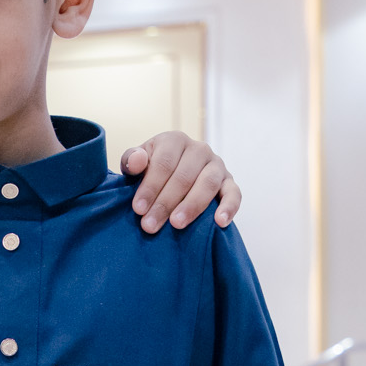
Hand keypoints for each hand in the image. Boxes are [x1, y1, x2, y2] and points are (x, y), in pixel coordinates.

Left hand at [121, 132, 240, 232]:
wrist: (171, 179)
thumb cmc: (150, 172)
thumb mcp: (136, 165)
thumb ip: (131, 161)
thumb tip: (137, 161)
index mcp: (175, 140)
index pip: (164, 163)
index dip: (150, 187)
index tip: (138, 209)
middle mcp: (199, 149)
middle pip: (184, 176)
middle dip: (165, 203)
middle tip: (150, 225)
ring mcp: (217, 165)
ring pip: (208, 183)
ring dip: (192, 205)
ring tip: (177, 224)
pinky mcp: (230, 182)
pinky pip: (234, 193)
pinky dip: (229, 207)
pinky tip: (220, 222)